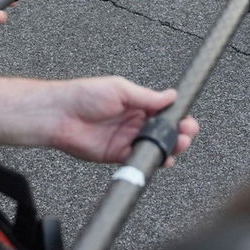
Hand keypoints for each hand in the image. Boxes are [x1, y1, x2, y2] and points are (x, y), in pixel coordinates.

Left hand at [45, 78, 198, 165]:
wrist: (61, 115)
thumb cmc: (84, 95)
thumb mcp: (120, 89)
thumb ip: (147, 97)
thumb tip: (171, 95)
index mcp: (135, 103)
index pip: (163, 111)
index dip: (177, 116)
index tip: (188, 119)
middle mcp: (133, 121)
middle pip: (162, 131)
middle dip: (178, 133)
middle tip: (186, 133)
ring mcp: (126, 138)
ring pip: (154, 146)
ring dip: (169, 147)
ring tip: (178, 144)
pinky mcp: (117, 155)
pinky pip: (139, 159)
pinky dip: (152, 161)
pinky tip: (162, 159)